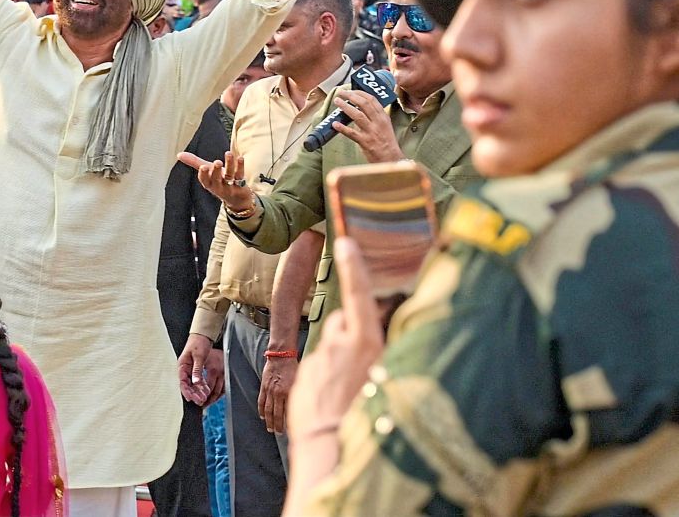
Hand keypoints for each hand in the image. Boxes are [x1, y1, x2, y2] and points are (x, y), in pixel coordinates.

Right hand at [177, 150, 253, 213]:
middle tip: (217, 162)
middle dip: (216, 171)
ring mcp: (230, 187)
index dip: (204, 174)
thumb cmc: (219, 181)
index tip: (203, 167)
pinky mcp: (241, 185)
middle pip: (217, 179)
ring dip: (229, 164)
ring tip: (228, 153)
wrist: (237, 198)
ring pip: (230, 175)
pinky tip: (240, 158)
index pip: (205, 180)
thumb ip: (194, 163)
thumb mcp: (207, 172)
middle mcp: (219, 186)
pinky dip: (240, 166)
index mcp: (209, 184)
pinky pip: (240, 175)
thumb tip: (179, 155)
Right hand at [178, 333, 218, 404]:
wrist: (203, 335)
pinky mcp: (195, 370)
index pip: (182, 381)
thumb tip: (196, 382)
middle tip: (201, 401)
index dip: (186, 390)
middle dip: (194, 393)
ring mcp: (189, 370)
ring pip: (192, 384)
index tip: (191, 398)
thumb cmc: (199, 342)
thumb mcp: (199, 356)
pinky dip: (201, 386)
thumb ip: (197, 370)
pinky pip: (197, 380)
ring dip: (198, 391)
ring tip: (205, 398)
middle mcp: (184, 369)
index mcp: (182, 365)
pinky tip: (206, 391)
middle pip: (187, 385)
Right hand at [259, 352, 298, 431]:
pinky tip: (262, 416)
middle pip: (277, 414)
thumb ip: (299, 395)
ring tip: (269, 428)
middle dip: (277, 425)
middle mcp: (278, 393)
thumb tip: (302, 408)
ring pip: (268, 410)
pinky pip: (261, 401)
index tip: (291, 431)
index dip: (288, 422)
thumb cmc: (294, 367)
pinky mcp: (264, 387)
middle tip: (278, 433)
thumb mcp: (300, 382)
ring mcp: (269, 391)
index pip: (288, 412)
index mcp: (288, 393)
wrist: (281, 356)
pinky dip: (261, 410)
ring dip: (268, 420)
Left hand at [287, 238, 383, 442]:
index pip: (359, 296)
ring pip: (328, 346)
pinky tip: (331, 399)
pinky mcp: (304, 373)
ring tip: (346, 389)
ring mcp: (319, 358)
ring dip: (335, 357)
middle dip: (347, 331)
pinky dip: (323, 376)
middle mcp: (340, 345)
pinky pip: (316, 366)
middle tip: (360, 361)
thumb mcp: (387, 379)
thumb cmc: (369, 418)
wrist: (332, 450)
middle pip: (341, 321)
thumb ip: (377, 353)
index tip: (346, 242)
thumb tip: (375, 342)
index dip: (353, 268)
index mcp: (366, 344)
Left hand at [329, 89, 403, 162]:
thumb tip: (360, 107)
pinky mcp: (365, 142)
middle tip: (341, 92)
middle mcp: (378, 122)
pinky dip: (342, 128)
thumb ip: (375, 116)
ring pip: (357, 115)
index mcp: (383, 117)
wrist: (391, 159)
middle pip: (364, 104)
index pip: (372, 100)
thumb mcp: (385, 126)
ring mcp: (372, 132)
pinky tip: (335, 124)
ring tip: (337, 102)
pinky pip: (352, 133)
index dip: (360, 92)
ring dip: (345, 107)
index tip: (351, 89)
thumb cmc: (387, 143)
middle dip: (351, 96)